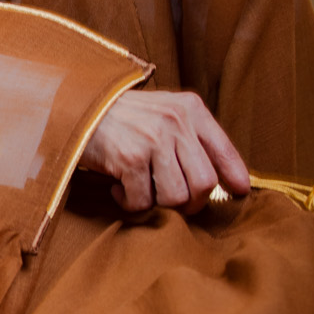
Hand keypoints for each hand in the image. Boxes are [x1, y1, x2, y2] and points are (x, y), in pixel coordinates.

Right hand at [80, 89, 250, 212]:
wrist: (75, 109)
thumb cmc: (122, 118)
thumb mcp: (163, 112)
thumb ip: (191, 137)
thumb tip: (223, 179)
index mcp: (190, 109)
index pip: (224, 150)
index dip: (235, 177)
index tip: (238, 192)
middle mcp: (176, 122)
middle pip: (205, 183)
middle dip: (191, 202)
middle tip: (173, 201)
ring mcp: (153, 140)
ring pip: (177, 197)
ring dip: (158, 204)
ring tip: (142, 191)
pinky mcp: (130, 158)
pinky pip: (143, 202)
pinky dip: (130, 203)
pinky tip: (119, 188)